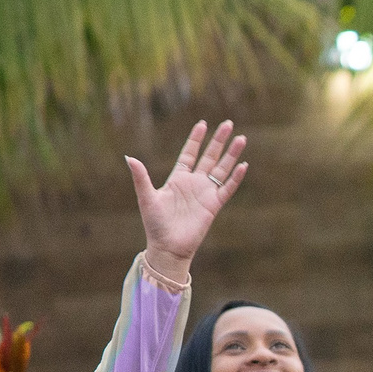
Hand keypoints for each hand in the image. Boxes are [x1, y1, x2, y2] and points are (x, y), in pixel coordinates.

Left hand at [128, 119, 246, 274]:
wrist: (168, 247)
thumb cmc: (155, 224)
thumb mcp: (146, 197)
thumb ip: (141, 177)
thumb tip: (129, 157)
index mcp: (178, 178)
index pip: (190, 153)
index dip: (196, 139)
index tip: (203, 124)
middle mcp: (194, 183)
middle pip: (209, 157)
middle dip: (218, 140)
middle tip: (228, 124)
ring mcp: (205, 193)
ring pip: (222, 169)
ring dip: (231, 154)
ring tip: (241, 138)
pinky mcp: (214, 205)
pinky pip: (227, 188)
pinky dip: (235, 177)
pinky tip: (243, 165)